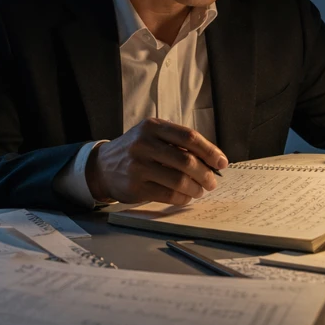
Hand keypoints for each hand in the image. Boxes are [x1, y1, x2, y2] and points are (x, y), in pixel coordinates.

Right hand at [87, 118, 228, 205]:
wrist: (102, 166)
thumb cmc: (135, 151)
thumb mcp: (151, 136)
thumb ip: (177, 143)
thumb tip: (212, 160)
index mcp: (152, 127)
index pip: (189, 137)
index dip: (210, 151)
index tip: (222, 163)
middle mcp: (144, 143)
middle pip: (187, 160)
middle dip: (206, 174)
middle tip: (212, 182)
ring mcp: (138, 166)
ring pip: (179, 180)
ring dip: (196, 188)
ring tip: (199, 190)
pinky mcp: (135, 186)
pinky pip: (169, 194)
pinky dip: (183, 198)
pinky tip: (186, 197)